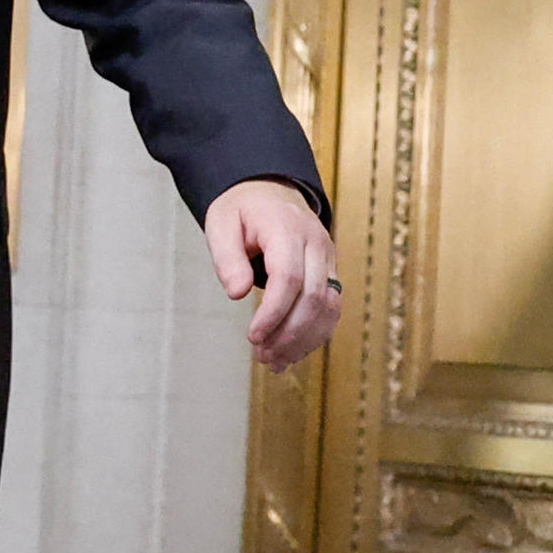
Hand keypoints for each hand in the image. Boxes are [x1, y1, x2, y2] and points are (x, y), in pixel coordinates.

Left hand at [202, 176, 340, 370]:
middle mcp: (316, 242)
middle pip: (313, 297)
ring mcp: (328, 257)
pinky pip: (331, 308)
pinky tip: (290, 352)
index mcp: (287, 227)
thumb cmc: (242, 210)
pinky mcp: (330, 272)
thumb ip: (227, 259)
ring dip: (303, 340)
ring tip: (274, 361)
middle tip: (261, 355)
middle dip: (288, 333)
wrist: (270, 191)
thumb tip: (237, 294)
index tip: (253, 336)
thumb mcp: (221, 224)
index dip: (273, 312)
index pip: (289, 276)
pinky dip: (314, 335)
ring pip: (328, 307)